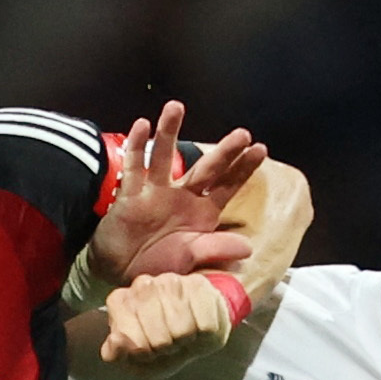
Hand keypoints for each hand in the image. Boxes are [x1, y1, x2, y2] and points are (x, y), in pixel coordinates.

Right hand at [89, 100, 267, 284]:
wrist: (119, 272)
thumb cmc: (157, 265)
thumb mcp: (190, 259)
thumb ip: (216, 250)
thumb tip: (248, 248)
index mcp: (200, 213)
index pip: (227, 187)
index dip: (243, 169)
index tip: (260, 149)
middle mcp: (181, 197)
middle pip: (206, 169)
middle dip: (224, 152)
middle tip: (242, 134)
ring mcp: (155, 192)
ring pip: (163, 156)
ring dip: (169, 132)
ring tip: (176, 107)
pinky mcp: (130, 195)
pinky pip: (134, 168)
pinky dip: (136, 147)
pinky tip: (142, 126)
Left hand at [97, 272, 236, 376]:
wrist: (196, 334)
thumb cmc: (164, 348)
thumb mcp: (135, 360)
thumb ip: (117, 354)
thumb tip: (115, 341)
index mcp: (119, 302)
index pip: (131, 342)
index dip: (143, 355)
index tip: (148, 351)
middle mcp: (142, 285)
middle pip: (157, 339)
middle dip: (165, 349)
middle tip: (169, 345)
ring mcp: (170, 282)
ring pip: (181, 331)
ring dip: (185, 341)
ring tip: (183, 336)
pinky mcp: (197, 286)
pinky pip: (204, 326)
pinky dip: (204, 335)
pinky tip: (198, 327)